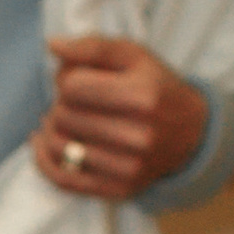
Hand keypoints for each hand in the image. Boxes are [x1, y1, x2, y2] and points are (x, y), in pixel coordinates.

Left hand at [34, 38, 207, 202]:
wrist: (191, 134)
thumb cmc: (156, 87)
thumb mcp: (133, 56)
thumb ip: (92, 47)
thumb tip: (52, 45)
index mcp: (141, 95)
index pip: (72, 87)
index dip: (66, 79)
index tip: (76, 80)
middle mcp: (136, 135)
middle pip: (63, 117)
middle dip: (59, 105)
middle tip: (71, 102)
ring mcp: (127, 167)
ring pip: (59, 148)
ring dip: (51, 130)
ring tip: (62, 120)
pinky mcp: (117, 189)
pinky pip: (62, 179)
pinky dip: (43, 161)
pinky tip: (43, 144)